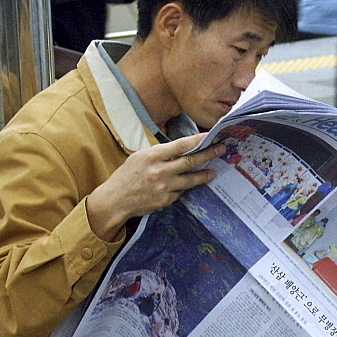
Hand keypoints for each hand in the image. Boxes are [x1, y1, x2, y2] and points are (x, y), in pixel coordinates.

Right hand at [86, 134, 223, 240]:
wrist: (115, 199)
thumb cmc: (127, 175)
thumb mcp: (140, 157)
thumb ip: (160, 154)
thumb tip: (182, 149)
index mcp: (152, 156)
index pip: (181, 145)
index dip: (198, 140)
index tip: (210, 135)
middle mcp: (160, 171)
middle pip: (191, 161)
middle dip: (209, 154)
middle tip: (221, 150)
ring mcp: (164, 187)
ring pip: (191, 180)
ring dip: (204, 175)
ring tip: (213, 172)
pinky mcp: (166, 200)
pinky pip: (181, 192)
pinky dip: (184, 187)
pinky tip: (187, 185)